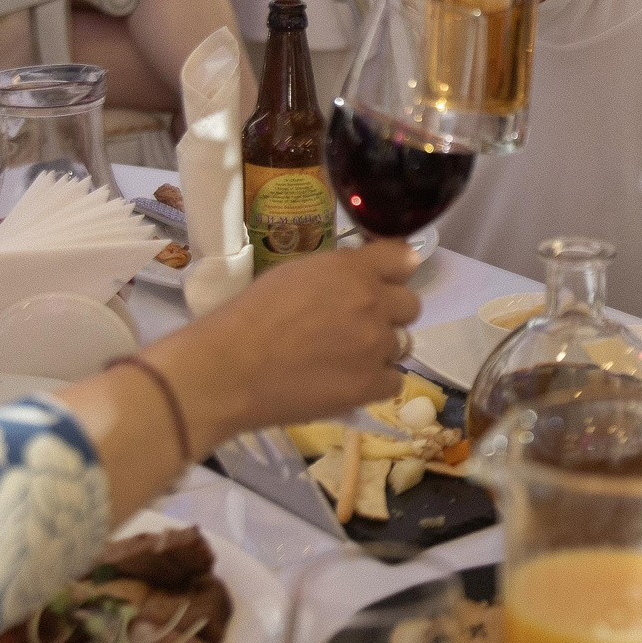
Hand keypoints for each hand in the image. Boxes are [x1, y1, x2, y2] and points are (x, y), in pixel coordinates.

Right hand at [169, 243, 425, 442]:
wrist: (231, 368)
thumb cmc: (250, 317)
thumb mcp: (295, 273)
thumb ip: (338, 272)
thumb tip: (362, 277)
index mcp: (352, 269)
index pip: (404, 258)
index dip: (395, 271)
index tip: (384, 282)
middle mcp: (373, 302)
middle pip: (410, 305)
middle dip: (389, 314)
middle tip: (357, 327)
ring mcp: (376, 345)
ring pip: (401, 345)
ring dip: (379, 350)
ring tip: (343, 360)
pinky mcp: (371, 385)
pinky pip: (393, 381)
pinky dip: (375, 383)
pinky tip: (347, 383)